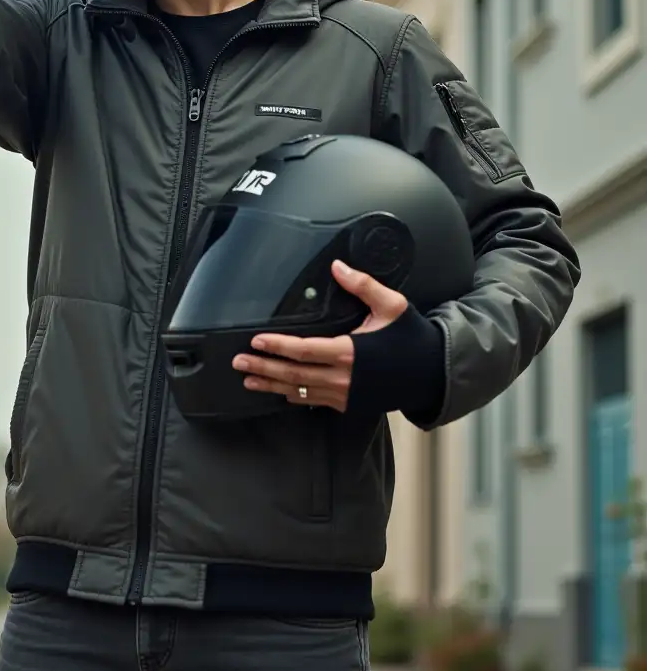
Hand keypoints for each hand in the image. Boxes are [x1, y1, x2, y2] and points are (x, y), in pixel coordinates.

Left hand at [231, 260, 408, 411]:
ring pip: (300, 392)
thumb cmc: (411, 337)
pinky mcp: (348, 404)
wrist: (431, 374)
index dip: (278, 346)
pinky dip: (293, 396)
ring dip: (272, 385)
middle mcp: (343, 378)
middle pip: (294, 375)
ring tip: (248, 379)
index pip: (304, 351)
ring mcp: (345, 395)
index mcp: (350, 352)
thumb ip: (363, 285)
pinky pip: (313, 401)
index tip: (256, 340)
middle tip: (239, 361)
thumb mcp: (391, 305)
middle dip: (264, 367)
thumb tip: (337, 266)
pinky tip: (278, 390)